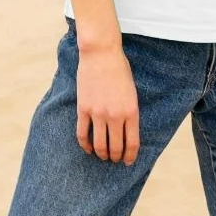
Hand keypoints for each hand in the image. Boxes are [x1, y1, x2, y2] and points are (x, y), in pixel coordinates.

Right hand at [76, 43, 140, 164]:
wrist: (101, 53)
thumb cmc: (119, 69)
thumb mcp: (132, 91)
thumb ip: (129, 111)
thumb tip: (126, 130)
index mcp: (131, 111)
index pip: (132, 143)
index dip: (130, 156)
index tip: (128, 162)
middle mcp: (115, 115)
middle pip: (115, 147)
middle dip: (116, 157)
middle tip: (115, 160)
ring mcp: (98, 113)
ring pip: (99, 145)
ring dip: (101, 154)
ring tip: (102, 156)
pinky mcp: (83, 109)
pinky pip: (83, 134)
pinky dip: (85, 145)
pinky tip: (88, 148)